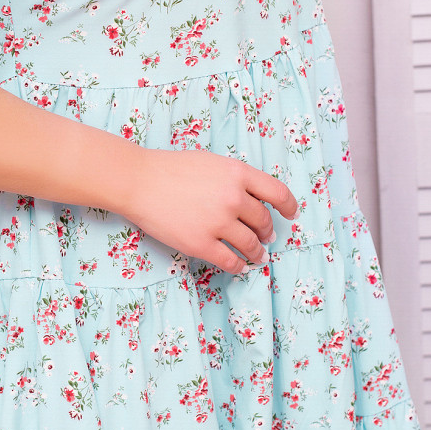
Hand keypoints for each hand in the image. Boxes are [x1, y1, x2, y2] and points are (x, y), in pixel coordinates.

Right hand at [119, 148, 299, 274]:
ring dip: (257, 253)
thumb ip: (234, 179)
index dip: (289, 206)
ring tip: (257, 256)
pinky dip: (238, 266)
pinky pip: (230, 261)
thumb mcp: (211, 163)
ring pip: (250, 244)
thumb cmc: (170, 169)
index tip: (291, 215)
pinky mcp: (201, 244)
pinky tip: (238, 266)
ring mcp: (218, 222)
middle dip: (267, 232)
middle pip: (263, 221)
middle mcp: (233, 198)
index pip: (277, 193)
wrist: (139, 181)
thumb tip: (251, 199)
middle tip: (266, 237)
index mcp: (238, 174)